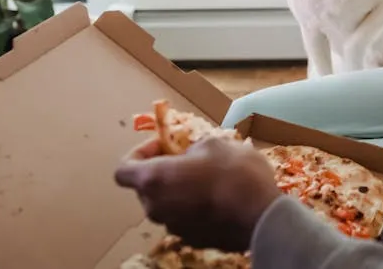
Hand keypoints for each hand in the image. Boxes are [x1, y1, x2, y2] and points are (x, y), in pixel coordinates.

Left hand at [114, 137, 280, 251]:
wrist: (260, 215)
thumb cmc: (235, 173)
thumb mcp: (215, 143)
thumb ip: (192, 149)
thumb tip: (189, 155)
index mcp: (154, 180)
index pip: (123, 170)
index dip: (139, 153)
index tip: (163, 145)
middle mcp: (155, 207)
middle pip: (146, 187)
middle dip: (164, 171)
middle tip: (190, 158)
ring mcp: (172, 227)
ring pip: (167, 204)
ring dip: (180, 190)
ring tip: (209, 178)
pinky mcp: (192, 239)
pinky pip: (185, 218)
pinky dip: (194, 207)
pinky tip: (219, 198)